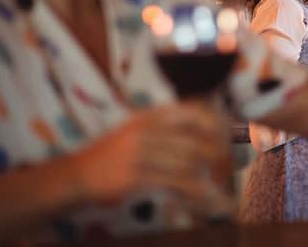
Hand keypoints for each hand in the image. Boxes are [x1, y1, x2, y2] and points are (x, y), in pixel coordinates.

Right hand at [72, 102, 230, 211]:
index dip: (216, 124)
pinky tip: (206, 197)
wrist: (77, 175)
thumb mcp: (140, 130)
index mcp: (151, 115)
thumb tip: (210, 131)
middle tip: (226, 164)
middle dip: (216, 154)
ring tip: (217, 184)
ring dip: (206, 175)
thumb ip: (170, 128)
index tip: (229, 136)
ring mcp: (140, 153)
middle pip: (195, 140)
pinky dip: (195, 191)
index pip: (193, 112)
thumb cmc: (115, 153)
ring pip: (187, 162)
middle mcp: (147, 130)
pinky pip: (175, 183)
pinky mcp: (136, 177)